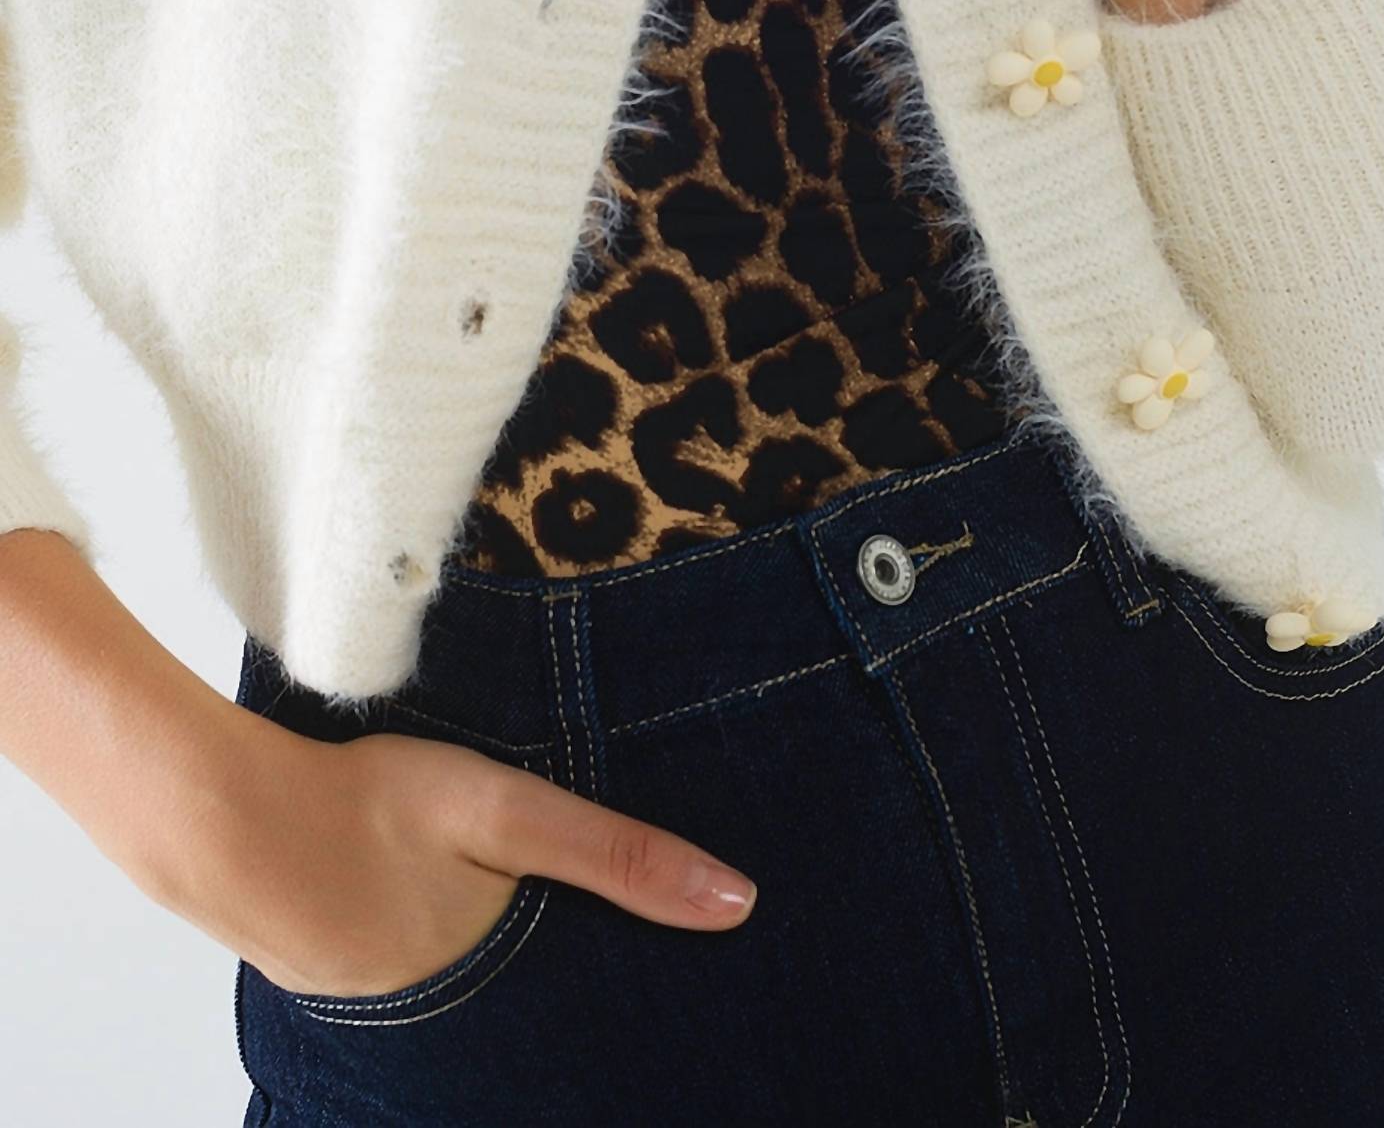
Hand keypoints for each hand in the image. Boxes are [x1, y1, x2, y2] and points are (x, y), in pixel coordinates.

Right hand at [155, 709, 757, 999]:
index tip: (671, 963)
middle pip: (518, 990)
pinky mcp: (319, 958)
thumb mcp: (505, 811)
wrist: (213, 815)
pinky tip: (404, 881)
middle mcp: (434, 1010)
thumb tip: (737, 904)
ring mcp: (367, 989)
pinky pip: (393, 952)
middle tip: (570, 913)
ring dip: (478, 938)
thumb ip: (616, 854)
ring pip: (453, 969)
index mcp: (489, 979)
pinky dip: (415, 922)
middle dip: (550, 959)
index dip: (619, 972)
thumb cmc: (367, 805)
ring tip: (494, 893)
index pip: (579, 996)